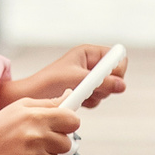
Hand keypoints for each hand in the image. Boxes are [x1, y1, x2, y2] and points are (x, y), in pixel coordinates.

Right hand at [0, 98, 80, 154]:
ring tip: (27, 151)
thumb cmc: (0, 127)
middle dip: (55, 142)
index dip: (68, 123)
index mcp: (37, 116)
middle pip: (66, 143)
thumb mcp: (21, 107)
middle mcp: (37, 136)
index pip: (73, 120)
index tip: (62, 125)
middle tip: (38, 139)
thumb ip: (47, 103)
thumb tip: (68, 96)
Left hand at [1, 44, 126, 109]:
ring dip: (98, 95)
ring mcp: (89, 78)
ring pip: (109, 88)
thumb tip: (122, 86)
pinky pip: (99, 98)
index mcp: (89, 52)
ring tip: (81, 95)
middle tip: (92, 89)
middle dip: (107, 85)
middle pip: (116, 74)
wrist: (32, 96)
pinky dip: (91, 102)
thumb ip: (101, 82)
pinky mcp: (85, 91)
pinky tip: (79, 101)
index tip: (108, 79)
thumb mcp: (77, 79)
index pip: (117, 57)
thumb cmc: (49, 82)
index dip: (117, 69)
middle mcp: (91, 63)